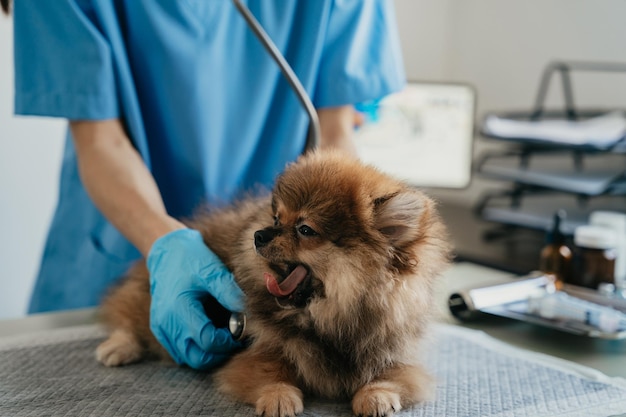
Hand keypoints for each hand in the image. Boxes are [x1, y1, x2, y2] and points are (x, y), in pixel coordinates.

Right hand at [147, 228, 244, 368]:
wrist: (165, 249)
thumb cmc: (190, 258)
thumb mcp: (211, 270)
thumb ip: (228, 291)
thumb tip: (248, 311)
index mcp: (179, 309)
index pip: (207, 341)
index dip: (228, 341)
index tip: (240, 329)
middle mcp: (167, 324)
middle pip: (197, 358)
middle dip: (219, 352)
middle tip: (234, 337)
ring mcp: (161, 328)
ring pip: (188, 357)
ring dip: (207, 352)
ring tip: (222, 333)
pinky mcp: (160, 329)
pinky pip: (179, 350)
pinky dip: (195, 347)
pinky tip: (207, 331)